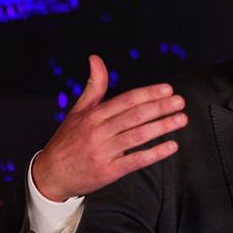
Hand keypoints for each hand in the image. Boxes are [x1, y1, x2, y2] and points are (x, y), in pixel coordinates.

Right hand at [32, 54, 187, 201]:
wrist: (51, 175)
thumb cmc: (68, 140)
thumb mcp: (77, 110)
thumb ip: (93, 86)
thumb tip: (95, 58)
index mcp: (93, 115)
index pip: (126, 100)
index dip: (148, 93)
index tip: (167, 89)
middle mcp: (99, 131)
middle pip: (135, 116)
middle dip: (160, 107)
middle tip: (180, 101)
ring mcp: (104, 152)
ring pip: (138, 136)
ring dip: (162, 127)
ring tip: (181, 119)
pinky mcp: (109, 171)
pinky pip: (136, 160)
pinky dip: (155, 153)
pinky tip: (171, 146)